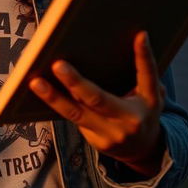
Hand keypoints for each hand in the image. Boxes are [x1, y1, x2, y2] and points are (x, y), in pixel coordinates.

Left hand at [29, 30, 165, 176]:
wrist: (144, 152)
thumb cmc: (143, 111)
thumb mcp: (151, 93)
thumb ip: (143, 71)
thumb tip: (136, 37)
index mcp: (149, 102)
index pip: (148, 76)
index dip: (144, 56)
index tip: (140, 35)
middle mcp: (129, 120)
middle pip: (99, 99)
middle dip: (76, 82)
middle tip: (58, 65)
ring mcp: (109, 133)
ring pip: (76, 113)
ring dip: (53, 97)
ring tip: (35, 82)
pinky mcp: (94, 140)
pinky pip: (72, 118)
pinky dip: (55, 103)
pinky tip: (40, 90)